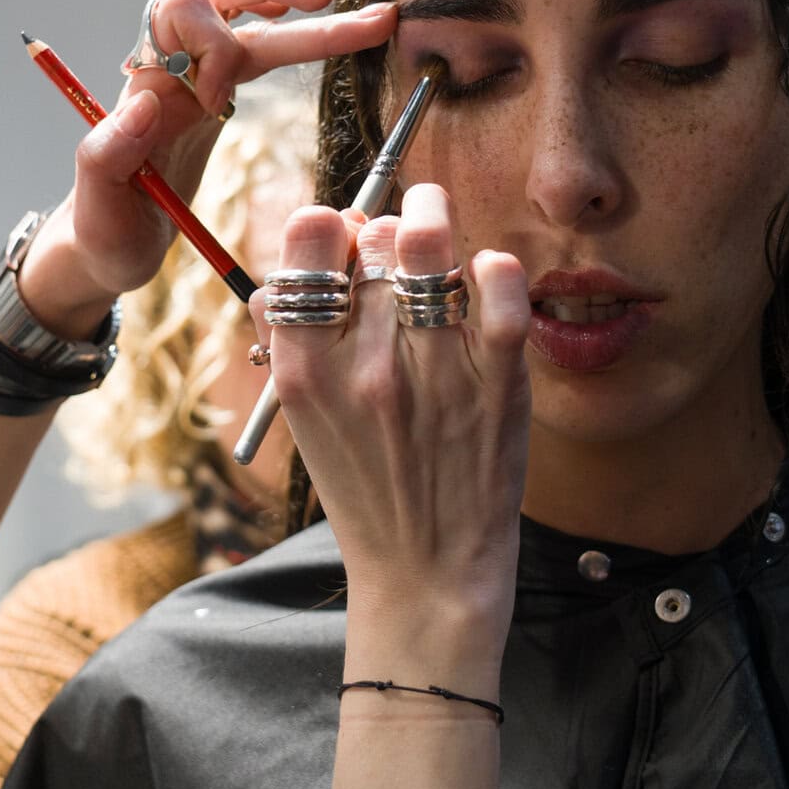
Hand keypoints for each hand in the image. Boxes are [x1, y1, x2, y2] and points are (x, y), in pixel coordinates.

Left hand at [19, 0, 394, 332]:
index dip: (211, 45)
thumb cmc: (103, 234)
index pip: (178, 14)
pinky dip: (295, 32)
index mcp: (142, 85)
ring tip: (367, 17)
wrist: (107, 249)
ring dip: (299, 6)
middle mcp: (167, 71)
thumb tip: (143, 100)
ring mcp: (193, 80)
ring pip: (245, 18)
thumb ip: (109, 155)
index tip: (215, 104)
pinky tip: (322, 25)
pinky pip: (256, 46)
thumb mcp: (99, 208)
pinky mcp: (216, 97)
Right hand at [257, 185, 529, 643]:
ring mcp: (434, 372)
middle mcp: (364, 367)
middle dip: (378, 226)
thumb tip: (308, 245)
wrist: (427, 572)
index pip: (304, 244)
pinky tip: (480, 274)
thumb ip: (290, 333)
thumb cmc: (362, 485)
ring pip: (428, 246)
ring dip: (429, 217)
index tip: (337, 233)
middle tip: (388, 241)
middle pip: (368, 238)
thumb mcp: (300, 416)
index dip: (324, 223)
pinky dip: (491, 264)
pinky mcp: (497, 382)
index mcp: (303, 371)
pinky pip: (499, 286)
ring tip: (429, 216)